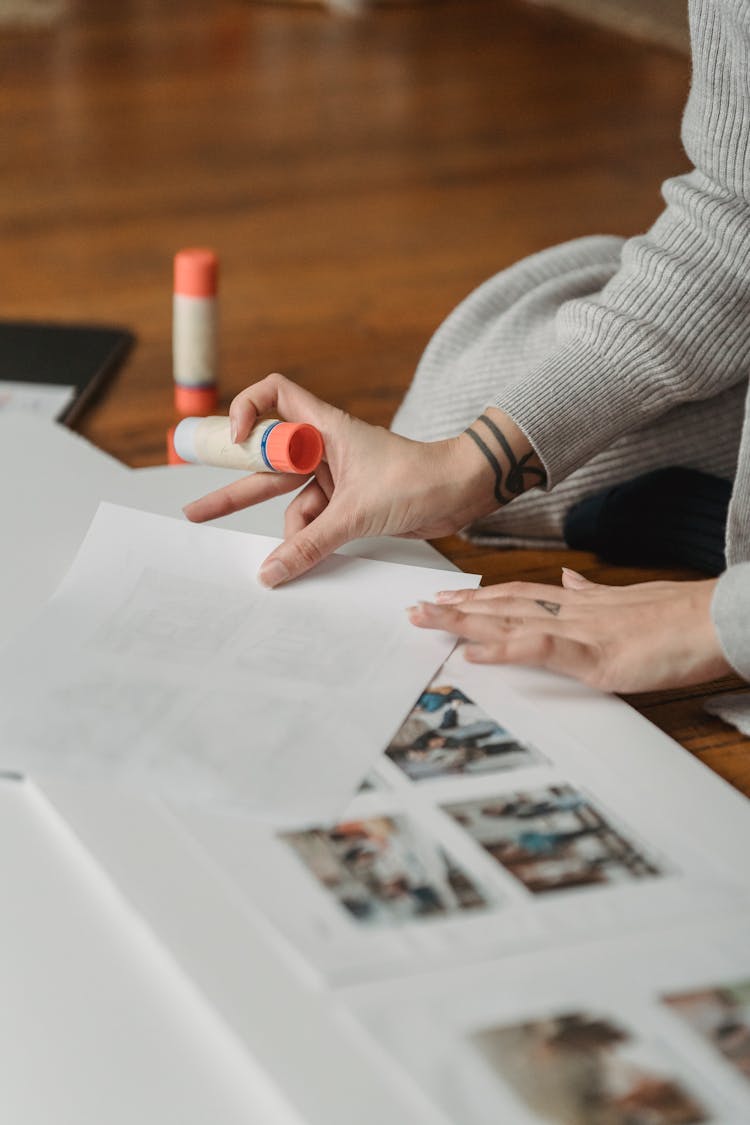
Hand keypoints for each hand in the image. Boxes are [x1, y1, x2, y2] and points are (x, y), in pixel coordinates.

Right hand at [183, 374, 540, 586]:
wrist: (463, 493)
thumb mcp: (357, 514)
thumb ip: (311, 544)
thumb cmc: (419, 480)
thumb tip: (272, 571)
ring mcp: (337, 475)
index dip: (247, 409)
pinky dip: (307, 539)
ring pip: (291, 499)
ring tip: (267, 564)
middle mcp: (326, 447)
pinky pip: (314, 519)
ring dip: (282, 529)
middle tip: (197, 512)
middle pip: (268, 461)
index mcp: (326, 428)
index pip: (275, 394)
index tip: (235, 441)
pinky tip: (298, 562)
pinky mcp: (349, 501)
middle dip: (235, 486)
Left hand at [408, 569, 731, 692]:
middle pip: (501, 606)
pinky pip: (540, 650)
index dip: (476, 597)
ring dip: (464, 623)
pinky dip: (504, 650)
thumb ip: (592, 596)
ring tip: (426, 621)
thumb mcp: (625, 603)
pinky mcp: (595, 655)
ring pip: (509, 622)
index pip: (514, 596)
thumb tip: (568, 583)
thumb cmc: (677, 616)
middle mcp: (569, 611)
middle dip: (455, 609)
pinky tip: (474, 654)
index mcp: (576, 604)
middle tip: (413, 610)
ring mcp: (579, 631)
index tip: (443, 598)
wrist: (716, 618)